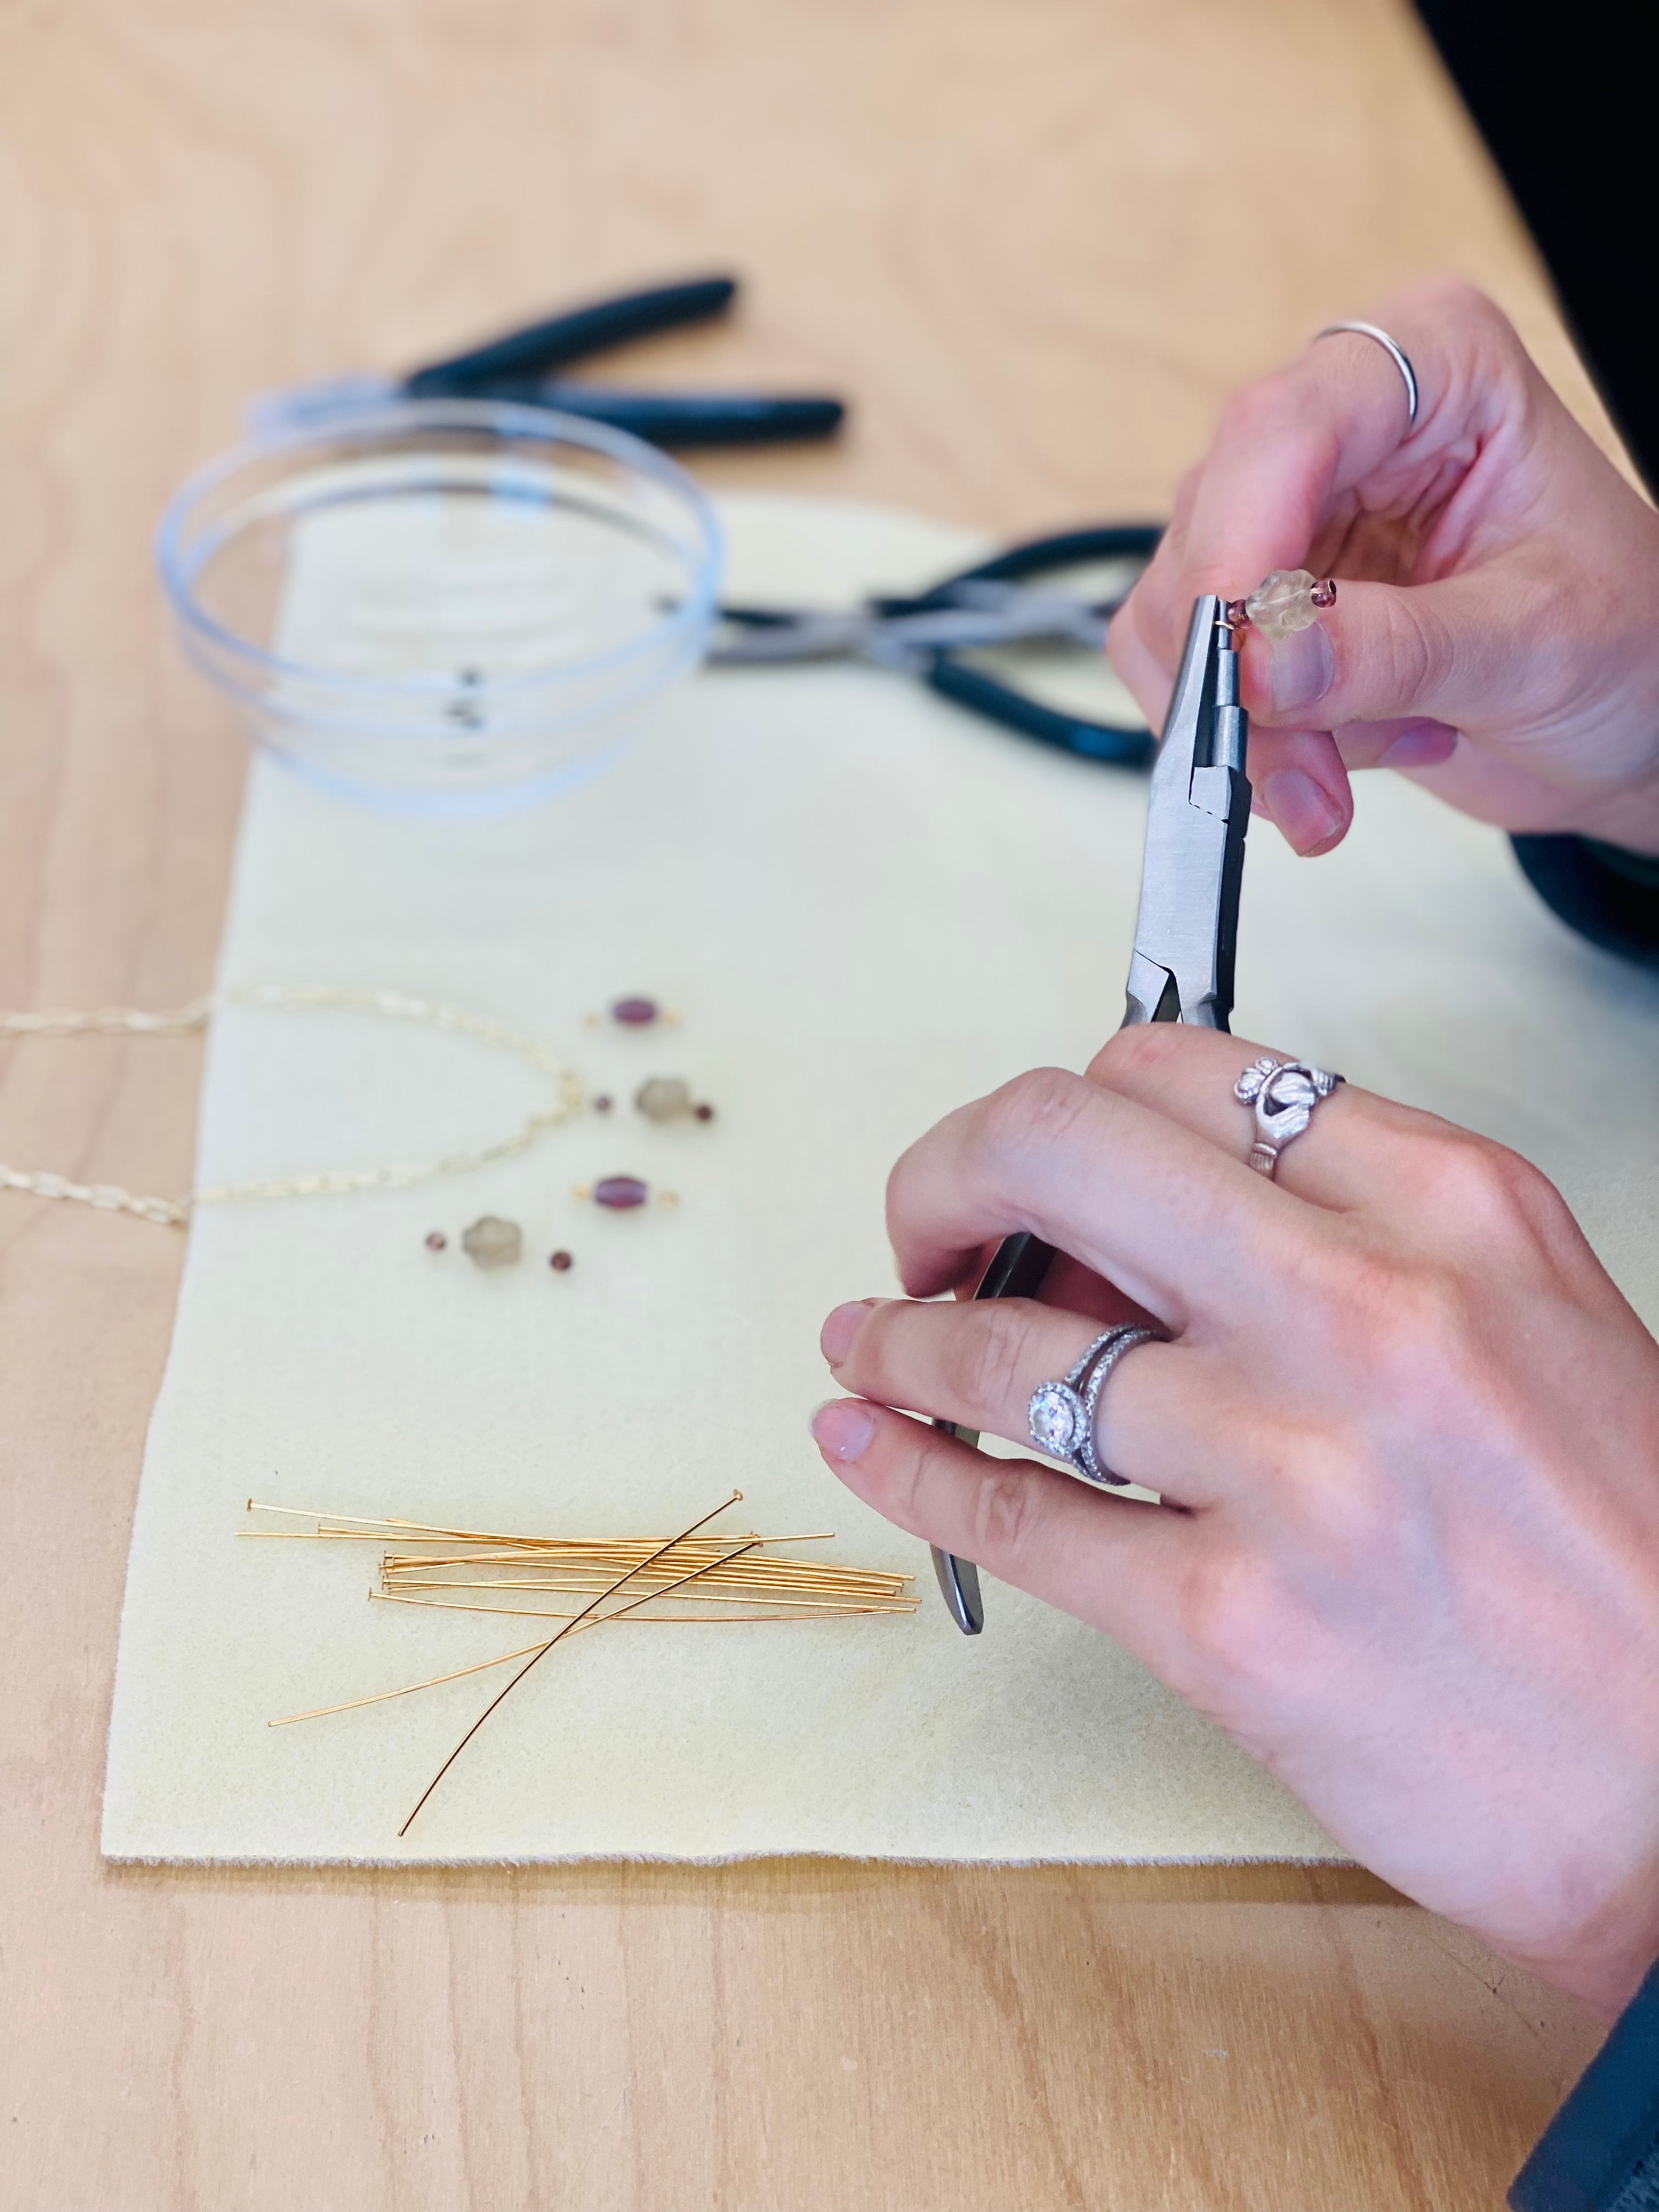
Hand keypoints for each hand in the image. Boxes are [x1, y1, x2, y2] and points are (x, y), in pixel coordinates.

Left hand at [811, 1027, 1658, 2015]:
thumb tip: (1123, 1226)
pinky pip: (1008, 1516)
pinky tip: (865, 1438)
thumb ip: (1344, 1235)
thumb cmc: (1622, 1554)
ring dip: (904, 1336)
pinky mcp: (1231, 1626)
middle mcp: (1368, 1309)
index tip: (1033, 1166)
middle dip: (943, 1174)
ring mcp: (1293, 1467)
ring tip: (874, 1344)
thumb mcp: (1522, 1322)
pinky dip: (905, 1468)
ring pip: (1006, 1343)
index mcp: (1452, 1208)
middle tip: (922, 1229)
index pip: (1179, 1068)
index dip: (1067, 1108)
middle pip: (1057, 1147)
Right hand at [1107, 279, 1658, 857]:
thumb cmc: (1621, 643)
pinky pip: (1181, 672)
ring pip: (1180, 613)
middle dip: (1244, 672)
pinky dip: (1249, 743)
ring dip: (1251, 729)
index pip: (1287, 426)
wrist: (1621, 717)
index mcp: (1436, 367)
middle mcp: (1340, 423)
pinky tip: (1339, 758)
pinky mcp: (1251, 600)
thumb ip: (1403, 650)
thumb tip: (1266, 662)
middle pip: (1214, 527)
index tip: (1243, 664)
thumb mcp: (1538, 644)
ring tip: (1340, 784)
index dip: (1242, 542)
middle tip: (1309, 782)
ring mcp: (1284, 512)